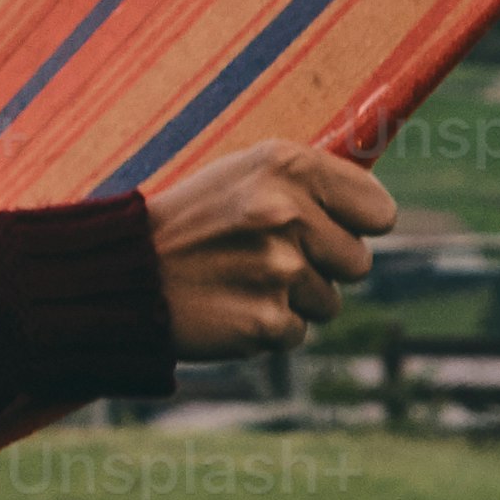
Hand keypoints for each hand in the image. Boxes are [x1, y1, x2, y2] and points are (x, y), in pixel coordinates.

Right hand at [144, 140, 395, 360]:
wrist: (121, 271)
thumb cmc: (191, 220)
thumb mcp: (244, 174)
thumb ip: (311, 181)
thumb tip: (378, 201)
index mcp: (286, 165)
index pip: (378, 211)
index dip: (356, 224)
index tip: (330, 227)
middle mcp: (287, 213)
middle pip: (357, 262)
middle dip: (322, 266)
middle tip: (266, 256)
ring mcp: (278, 271)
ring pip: (328, 302)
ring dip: (292, 298)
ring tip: (239, 279)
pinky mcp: (265, 322)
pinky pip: (296, 333)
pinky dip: (266, 327)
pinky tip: (228, 305)